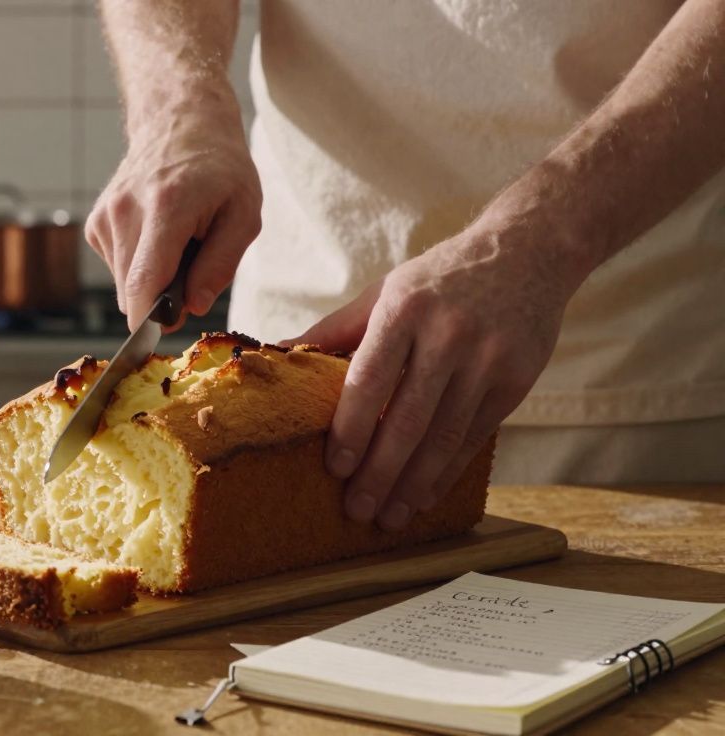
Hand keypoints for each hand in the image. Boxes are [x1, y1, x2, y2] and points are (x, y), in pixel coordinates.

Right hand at [86, 104, 260, 329]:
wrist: (180, 122)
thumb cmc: (220, 170)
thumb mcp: (244, 214)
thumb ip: (220, 265)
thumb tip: (192, 307)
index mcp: (166, 207)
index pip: (143, 282)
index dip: (151, 319)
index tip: (169, 328)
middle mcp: (125, 210)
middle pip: (131, 291)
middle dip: (162, 298)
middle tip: (193, 270)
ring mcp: (105, 215)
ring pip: (122, 284)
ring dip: (151, 281)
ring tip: (176, 246)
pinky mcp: (96, 222)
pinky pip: (116, 267)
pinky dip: (138, 265)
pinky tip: (156, 237)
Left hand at [285, 222, 584, 529]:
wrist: (526, 251)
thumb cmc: (440, 277)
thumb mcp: (385, 291)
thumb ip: (336, 329)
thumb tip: (279, 353)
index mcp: (404, 309)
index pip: (370, 379)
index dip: (352, 428)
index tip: (335, 468)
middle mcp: (448, 334)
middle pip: (408, 418)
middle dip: (380, 472)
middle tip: (356, 510)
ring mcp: (487, 358)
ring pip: (444, 436)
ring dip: (414, 483)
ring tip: (390, 516)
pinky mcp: (517, 379)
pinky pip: (476, 436)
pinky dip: (448, 471)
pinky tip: (426, 495)